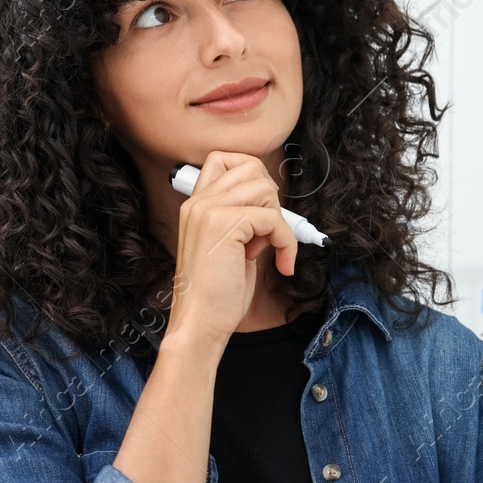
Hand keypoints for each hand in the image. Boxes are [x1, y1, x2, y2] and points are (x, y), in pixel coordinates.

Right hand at [166, 150, 298, 348]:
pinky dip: (286, 243)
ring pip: (264, 189)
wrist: (200, 323)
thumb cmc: (216, 294)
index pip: (225, 159)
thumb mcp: (229, 247)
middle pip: (251, 168)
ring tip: (264, 249)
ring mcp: (208, 211)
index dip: (253, 176)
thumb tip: (271, 206)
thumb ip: (243, 221)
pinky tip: (280, 264)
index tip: (261, 212)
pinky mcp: (224, 225)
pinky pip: (273, 218)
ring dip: (277, 221)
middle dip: (270, 200)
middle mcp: (198, 202)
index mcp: (196, 205)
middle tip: (265, 234)